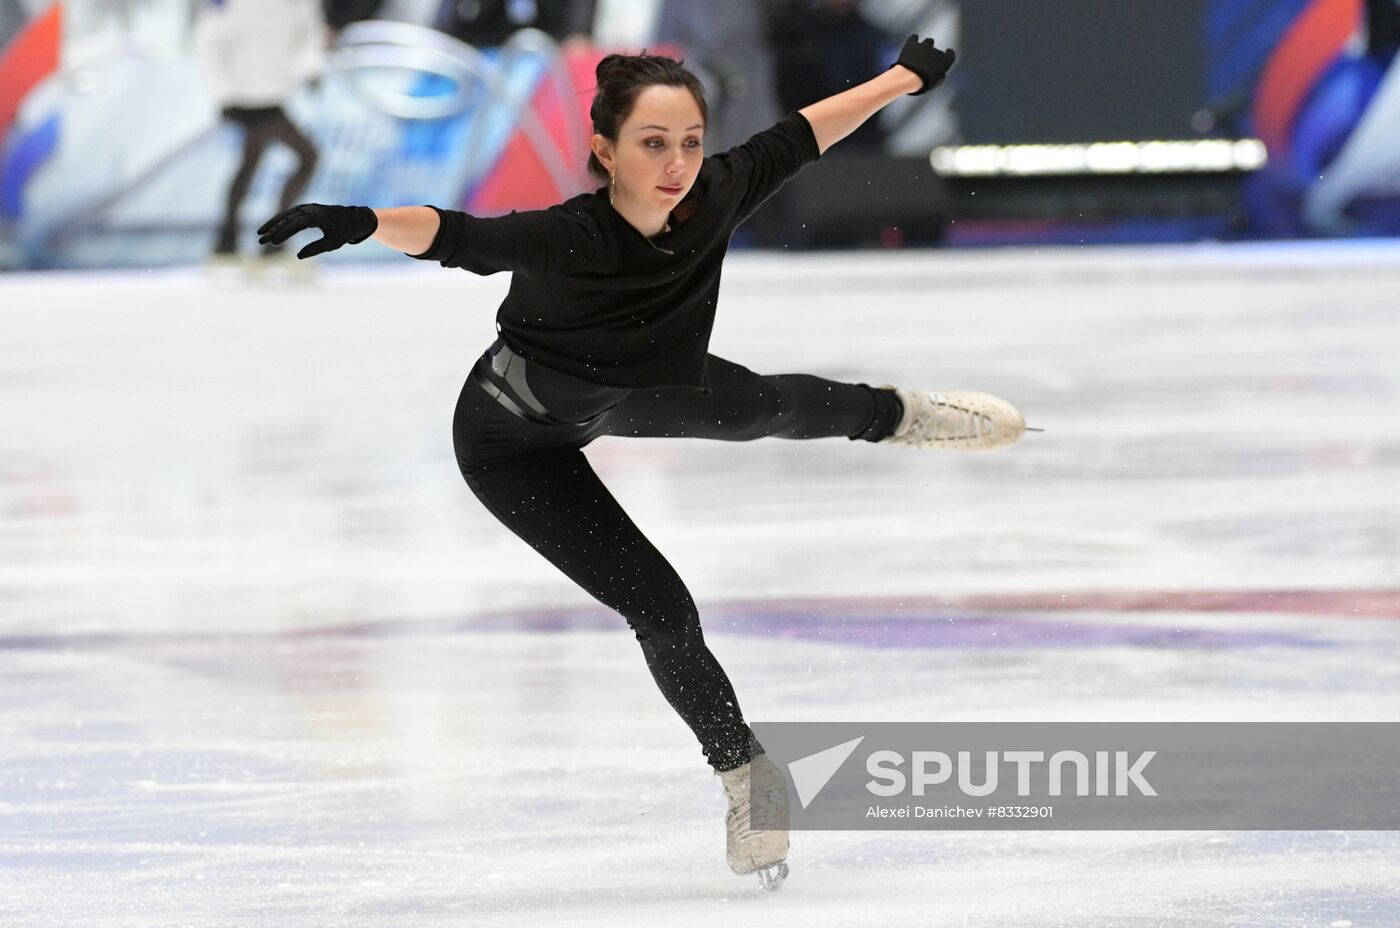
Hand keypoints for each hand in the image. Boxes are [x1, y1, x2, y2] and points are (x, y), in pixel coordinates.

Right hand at [256, 203, 377, 258]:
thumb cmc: (345, 232)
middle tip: (261, 241)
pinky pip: (289, 215)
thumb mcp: (333, 243)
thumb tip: (299, 256)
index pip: (296, 224)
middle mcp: (310, 209)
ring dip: (272, 224)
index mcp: (318, 216)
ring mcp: (307, 208)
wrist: (356, 218)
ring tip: (260, 235)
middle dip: (273, 230)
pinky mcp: (305, 210)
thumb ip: (316, 249)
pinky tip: (269, 229)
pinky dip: (279, 221)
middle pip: (287, 219)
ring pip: (286, 215)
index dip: (283, 233)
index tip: (273, 243)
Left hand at [891, 34, 955, 95]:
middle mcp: (936, 51)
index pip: (950, 54)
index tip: (946, 54)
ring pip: (928, 42)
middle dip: (933, 56)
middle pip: (937, 51)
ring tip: (919, 53)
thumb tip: (941, 74)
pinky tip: (912, 45)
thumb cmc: (922, 83)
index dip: (948, 54)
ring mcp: (924, 46)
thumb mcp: (934, 84)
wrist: (908, 77)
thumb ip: (939, 77)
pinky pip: (914, 38)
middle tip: (926, 63)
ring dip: (925, 46)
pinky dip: (913, 40)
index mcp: (945, 61)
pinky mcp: (912, 44)